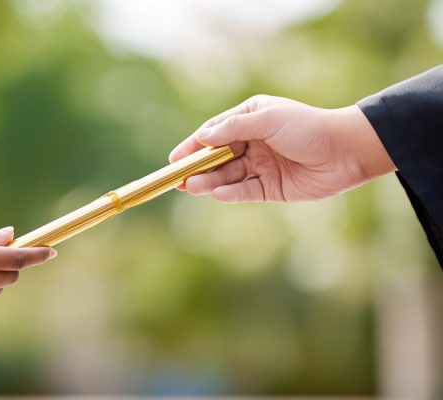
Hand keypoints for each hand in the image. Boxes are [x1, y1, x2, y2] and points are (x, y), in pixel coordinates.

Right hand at [169, 95, 395, 201]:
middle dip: (197, 167)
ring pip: (228, 175)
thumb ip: (234, 129)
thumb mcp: (268, 120)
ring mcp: (261, 166)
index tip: (174, 159)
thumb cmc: (308, 128)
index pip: (214, 132)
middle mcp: (252, 142)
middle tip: (178, 179)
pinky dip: (231, 193)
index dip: (193, 145)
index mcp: (250, 119)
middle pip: (217, 157)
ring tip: (192, 187)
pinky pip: (245, 191)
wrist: (347, 152)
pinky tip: (217, 194)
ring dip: (210, 181)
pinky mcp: (270, 188)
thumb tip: (203, 137)